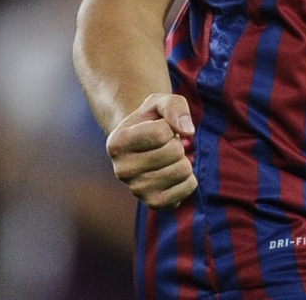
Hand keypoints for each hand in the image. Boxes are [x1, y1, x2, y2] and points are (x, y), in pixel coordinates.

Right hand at [105, 93, 197, 207]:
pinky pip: (187, 188)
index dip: (169, 125)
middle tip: (165, 144)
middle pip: (174, 152)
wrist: (144, 145)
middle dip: (177, 143)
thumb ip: (173, 106)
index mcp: (116, 143)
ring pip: (183, 170)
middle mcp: (121, 170)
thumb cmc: (152, 119)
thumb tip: (188, 131)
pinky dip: (189, 177)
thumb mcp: (159, 101)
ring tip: (169, 157)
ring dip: (184, 159)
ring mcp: (136, 189)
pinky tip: (175, 172)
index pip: (161, 133)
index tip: (159, 127)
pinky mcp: (153, 203)